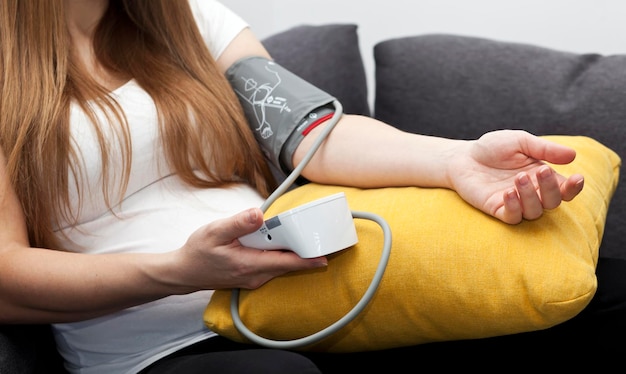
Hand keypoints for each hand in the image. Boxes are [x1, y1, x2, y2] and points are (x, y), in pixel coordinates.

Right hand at [171, 208, 327, 291]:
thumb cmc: (198, 252)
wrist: (184, 272)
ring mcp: (254, 279)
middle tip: (318, 236)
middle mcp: (255, 276)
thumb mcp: (214, 232)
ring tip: (303, 236)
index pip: (285, 263)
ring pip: (281, 266)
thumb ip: (238, 223)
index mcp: (248, 265)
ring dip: (292, 253)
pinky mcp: (252, 277)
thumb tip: (258, 214)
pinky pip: (273, 267)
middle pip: (287, 264)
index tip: (325, 257)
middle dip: (304, 252)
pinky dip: (280, 256)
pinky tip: (279, 243)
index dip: (307, 260)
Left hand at [449, 130, 584, 223]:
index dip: (574, 187)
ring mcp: (515, 203)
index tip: (577, 177)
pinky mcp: (498, 209)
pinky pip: (513, 217)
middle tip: (541, 170)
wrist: (463, 157)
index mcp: (542, 177)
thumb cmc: (493, 148)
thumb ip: (544, 149)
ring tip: (518, 177)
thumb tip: (573, 155)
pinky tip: (508, 192)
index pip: (565, 188)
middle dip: (551, 188)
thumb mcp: (520, 142)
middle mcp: (532, 192)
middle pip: (553, 202)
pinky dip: (514, 207)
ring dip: (531, 196)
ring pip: (535, 211)